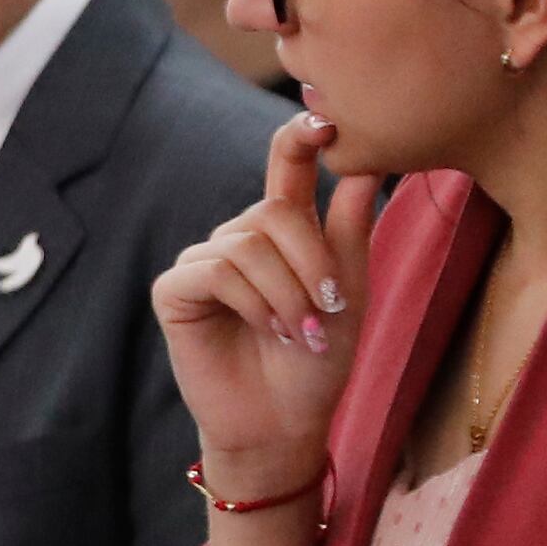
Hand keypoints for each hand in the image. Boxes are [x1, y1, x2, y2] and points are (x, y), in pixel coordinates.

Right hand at [153, 114, 381, 501]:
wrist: (286, 424)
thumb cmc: (320, 362)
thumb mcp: (349, 285)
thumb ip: (351, 221)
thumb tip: (372, 154)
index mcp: (281, 230)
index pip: (287, 165)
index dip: (301, 137)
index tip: (325, 121)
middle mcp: (239, 238)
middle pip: (274, 211)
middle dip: (312, 261)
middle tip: (330, 308)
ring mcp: (203, 262)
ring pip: (248, 244)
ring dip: (287, 291)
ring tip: (301, 332)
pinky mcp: (175, 291)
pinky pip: (216, 271)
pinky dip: (252, 302)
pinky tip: (267, 330)